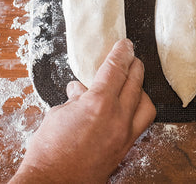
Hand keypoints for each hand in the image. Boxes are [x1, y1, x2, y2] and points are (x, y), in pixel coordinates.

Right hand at [10, 39, 155, 182]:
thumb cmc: (48, 151)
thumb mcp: (58, 115)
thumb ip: (74, 99)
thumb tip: (79, 90)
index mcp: (99, 104)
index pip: (116, 69)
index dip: (121, 52)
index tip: (125, 44)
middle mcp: (117, 118)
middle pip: (135, 83)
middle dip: (134, 66)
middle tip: (131, 57)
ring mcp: (124, 136)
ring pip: (146, 105)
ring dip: (141, 90)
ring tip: (132, 82)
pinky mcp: (124, 149)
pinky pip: (140, 125)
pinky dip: (137, 112)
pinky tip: (127, 108)